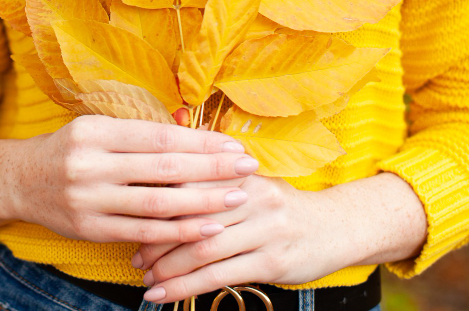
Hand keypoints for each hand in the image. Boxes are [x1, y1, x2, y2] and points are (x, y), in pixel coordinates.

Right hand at [6, 115, 259, 243]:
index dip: (200, 143)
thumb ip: (139, 134)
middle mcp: (90, 164)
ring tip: (237, 198)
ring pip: (157, 203)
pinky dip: (178, 232)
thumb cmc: (69, 149)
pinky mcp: (90, 229)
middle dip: (211, 169)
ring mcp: (89, 199)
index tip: (232, 146)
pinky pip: (143, 232)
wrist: (19, 180)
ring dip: (203, 202)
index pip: (159, 137)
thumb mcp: (96, 128)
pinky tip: (207, 228)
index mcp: (95, 131)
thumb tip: (194, 132)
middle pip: (163, 168)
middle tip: (247, 168)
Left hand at [132, 172, 426, 302]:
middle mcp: (252, 197)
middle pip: (191, 217)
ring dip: (167, 268)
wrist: (337, 227)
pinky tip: (163, 294)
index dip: (155, 203)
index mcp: (241, 173)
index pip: (187, 185)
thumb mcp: (251, 185)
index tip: (131, 220)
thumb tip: (159, 189)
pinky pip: (219, 276)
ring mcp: (264, 230)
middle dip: (156, 239)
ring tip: (145, 279)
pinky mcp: (271, 262)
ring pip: (202, 249)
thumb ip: (212, 184)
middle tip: (134, 255)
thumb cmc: (281, 207)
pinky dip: (185, 287)